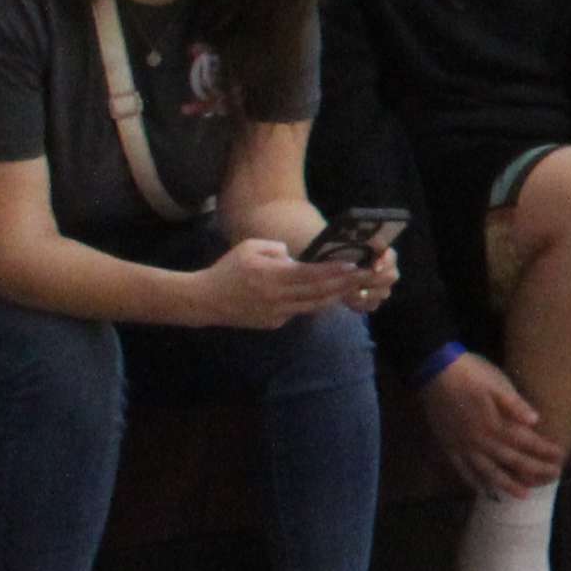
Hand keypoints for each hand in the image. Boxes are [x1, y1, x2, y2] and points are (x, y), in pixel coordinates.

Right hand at [185, 235, 365, 329]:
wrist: (205, 301)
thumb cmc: (228, 269)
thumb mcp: (251, 247)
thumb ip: (277, 249)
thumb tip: (298, 258)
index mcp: (273, 276)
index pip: (311, 274)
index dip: (335, 271)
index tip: (354, 266)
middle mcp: (278, 297)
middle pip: (319, 292)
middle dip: (345, 284)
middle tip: (365, 277)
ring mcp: (276, 313)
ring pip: (313, 306)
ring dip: (334, 296)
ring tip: (353, 287)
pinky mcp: (273, 323)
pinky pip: (298, 312)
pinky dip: (312, 304)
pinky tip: (325, 296)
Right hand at [422, 351, 566, 496]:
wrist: (434, 372)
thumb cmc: (470, 374)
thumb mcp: (496, 384)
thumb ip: (514, 405)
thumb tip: (535, 421)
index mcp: (494, 425)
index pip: (525, 442)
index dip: (544, 450)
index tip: (561, 457)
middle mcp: (479, 441)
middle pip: (511, 460)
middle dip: (534, 470)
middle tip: (554, 477)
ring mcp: (462, 446)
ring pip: (487, 472)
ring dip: (507, 484)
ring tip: (523, 494)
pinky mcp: (448, 446)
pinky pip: (462, 470)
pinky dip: (474, 482)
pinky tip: (484, 490)